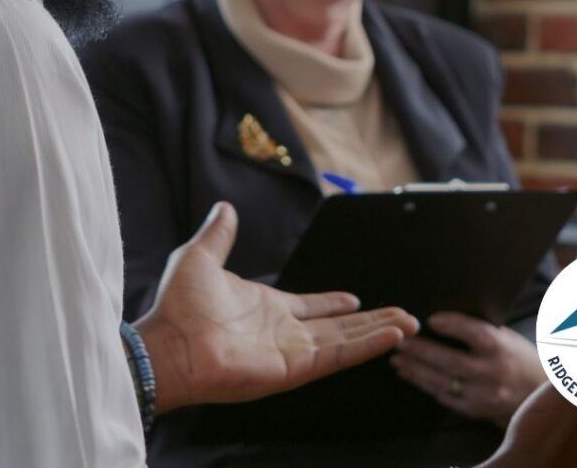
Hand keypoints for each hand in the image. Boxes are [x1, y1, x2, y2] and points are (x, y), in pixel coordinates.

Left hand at [134, 201, 418, 413]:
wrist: (167, 342)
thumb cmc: (177, 305)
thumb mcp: (200, 256)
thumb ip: (218, 234)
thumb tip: (224, 207)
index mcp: (266, 307)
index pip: (310, 307)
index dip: (334, 303)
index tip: (355, 298)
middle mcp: (283, 332)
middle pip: (338, 327)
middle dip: (371, 321)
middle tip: (403, 316)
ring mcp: (290, 352)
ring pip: (345, 341)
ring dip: (377, 332)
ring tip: (408, 324)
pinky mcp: (293, 368)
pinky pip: (337, 354)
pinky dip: (365, 346)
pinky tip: (391, 336)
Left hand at [389, 311, 542, 426]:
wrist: (537, 391)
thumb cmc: (515, 355)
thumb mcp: (504, 335)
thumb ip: (478, 328)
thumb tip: (440, 313)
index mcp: (501, 348)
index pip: (476, 333)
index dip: (453, 325)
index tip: (430, 319)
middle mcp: (494, 373)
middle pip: (452, 361)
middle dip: (421, 350)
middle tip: (399, 340)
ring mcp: (485, 395)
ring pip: (444, 382)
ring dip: (416, 370)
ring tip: (396, 358)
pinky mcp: (476, 410)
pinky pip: (445, 397)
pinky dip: (424, 385)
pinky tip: (409, 374)